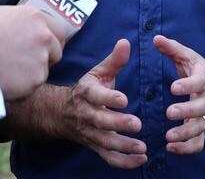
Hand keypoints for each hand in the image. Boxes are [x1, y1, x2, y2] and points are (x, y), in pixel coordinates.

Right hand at [0, 6, 65, 99]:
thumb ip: (17, 18)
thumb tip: (22, 23)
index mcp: (34, 17)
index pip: (56, 29)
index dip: (49, 39)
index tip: (42, 46)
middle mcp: (43, 35)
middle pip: (57, 49)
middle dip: (47, 56)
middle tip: (29, 62)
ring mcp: (42, 58)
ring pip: (45, 68)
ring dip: (33, 71)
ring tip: (11, 71)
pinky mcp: (37, 78)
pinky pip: (34, 84)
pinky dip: (24, 85)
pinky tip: (8, 80)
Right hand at [62, 39, 146, 168]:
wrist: (61, 113)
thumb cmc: (87, 90)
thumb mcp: (97, 72)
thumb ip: (114, 60)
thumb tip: (126, 42)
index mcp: (87, 93)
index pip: (96, 95)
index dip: (108, 97)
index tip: (124, 99)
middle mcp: (86, 114)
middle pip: (100, 121)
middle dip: (118, 123)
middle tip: (137, 124)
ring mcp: (90, 133)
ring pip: (105, 142)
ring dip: (123, 146)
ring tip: (142, 148)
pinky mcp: (95, 146)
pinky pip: (108, 157)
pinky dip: (123, 162)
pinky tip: (141, 160)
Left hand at [154, 35, 204, 154]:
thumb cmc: (200, 71)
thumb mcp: (189, 56)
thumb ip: (172, 48)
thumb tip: (155, 38)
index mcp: (204, 79)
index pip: (199, 82)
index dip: (188, 85)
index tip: (173, 87)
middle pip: (201, 108)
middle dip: (186, 111)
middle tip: (169, 113)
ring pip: (200, 128)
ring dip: (185, 134)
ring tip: (168, 138)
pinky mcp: (203, 128)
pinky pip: (199, 143)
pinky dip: (187, 149)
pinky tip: (170, 148)